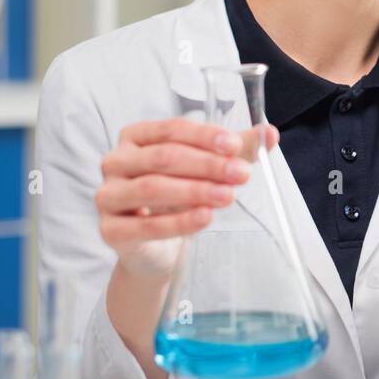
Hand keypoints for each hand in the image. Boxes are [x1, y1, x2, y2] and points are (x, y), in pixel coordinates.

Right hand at [95, 118, 270, 276]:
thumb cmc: (180, 199)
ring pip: (152, 188)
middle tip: (240, 174)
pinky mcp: (110, 230)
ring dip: (195, 190)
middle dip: (206, 165)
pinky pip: (145, 225)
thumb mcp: (208, 169)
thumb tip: (270, 133)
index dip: (205, 136)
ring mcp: (108, 196)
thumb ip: (236, 150)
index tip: (235, 145)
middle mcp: (116, 162)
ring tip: (228, 196)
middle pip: (163, 157)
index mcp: (136, 137)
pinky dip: (179, 221)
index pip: (171, 129)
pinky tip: (205, 218)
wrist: (157, 250)